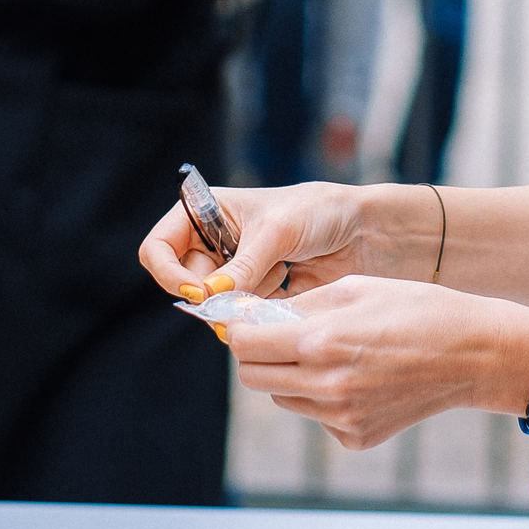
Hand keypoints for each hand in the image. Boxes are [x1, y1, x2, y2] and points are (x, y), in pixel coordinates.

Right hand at [137, 180, 385, 300]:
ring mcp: (238, 272)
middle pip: (184, 282)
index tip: (197, 291)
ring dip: (236, 306)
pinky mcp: (260, 297)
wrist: (367, 231)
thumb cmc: (320, 211)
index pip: (160, 246)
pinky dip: (256, 317)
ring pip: (214, 305)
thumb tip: (210, 299)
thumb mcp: (277, 232)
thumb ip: (242, 266)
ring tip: (273, 288)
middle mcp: (217, 243)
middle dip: (207, 295)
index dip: (168, 272)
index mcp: (210, 213)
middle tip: (237, 300)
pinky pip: (242, 317)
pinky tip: (283, 300)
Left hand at [224, 275, 528, 448]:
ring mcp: (341, 418)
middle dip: (256, 353)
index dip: (239, 328)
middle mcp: (325, 386)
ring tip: (328, 351)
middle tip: (278, 334)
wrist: (472, 354)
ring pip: (283, 397)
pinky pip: (316, 416)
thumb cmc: (416, 309)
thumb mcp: (355, 288)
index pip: (243, 345)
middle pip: (253, 378)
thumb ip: (299, 303)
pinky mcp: (355, 437)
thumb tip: (253, 315)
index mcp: (320, 341)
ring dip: (288, 375)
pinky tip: (357, 376)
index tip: (250, 318)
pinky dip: (322, 397)